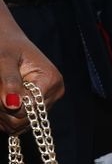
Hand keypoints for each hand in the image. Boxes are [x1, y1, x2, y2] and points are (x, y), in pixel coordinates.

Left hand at [0, 11, 63, 133]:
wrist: (7, 40)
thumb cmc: (5, 44)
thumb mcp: (4, 59)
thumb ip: (9, 81)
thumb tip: (13, 105)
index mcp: (51, 80)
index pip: (28, 109)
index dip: (6, 105)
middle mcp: (54, 93)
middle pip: (24, 120)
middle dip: (3, 110)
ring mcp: (47, 100)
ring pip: (20, 124)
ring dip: (2, 114)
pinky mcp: (39, 105)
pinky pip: (20, 121)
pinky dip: (5, 115)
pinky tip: (1, 100)